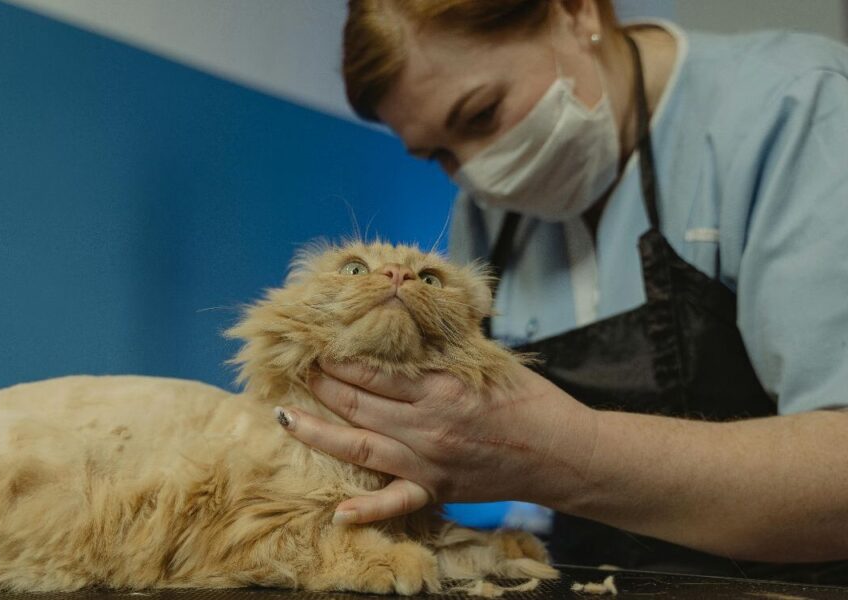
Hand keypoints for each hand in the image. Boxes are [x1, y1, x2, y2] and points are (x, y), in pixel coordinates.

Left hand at [277, 359, 597, 523]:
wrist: (562, 452)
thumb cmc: (528, 399)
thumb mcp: (486, 360)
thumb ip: (442, 348)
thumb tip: (404, 322)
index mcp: (440, 389)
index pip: (374, 372)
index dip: (340, 358)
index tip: (317, 344)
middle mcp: (427, 426)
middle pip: (358, 404)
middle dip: (322, 385)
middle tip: (296, 369)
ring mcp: (429, 462)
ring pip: (360, 447)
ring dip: (319, 432)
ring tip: (285, 417)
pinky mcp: (437, 489)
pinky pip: (397, 503)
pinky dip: (368, 511)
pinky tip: (338, 513)